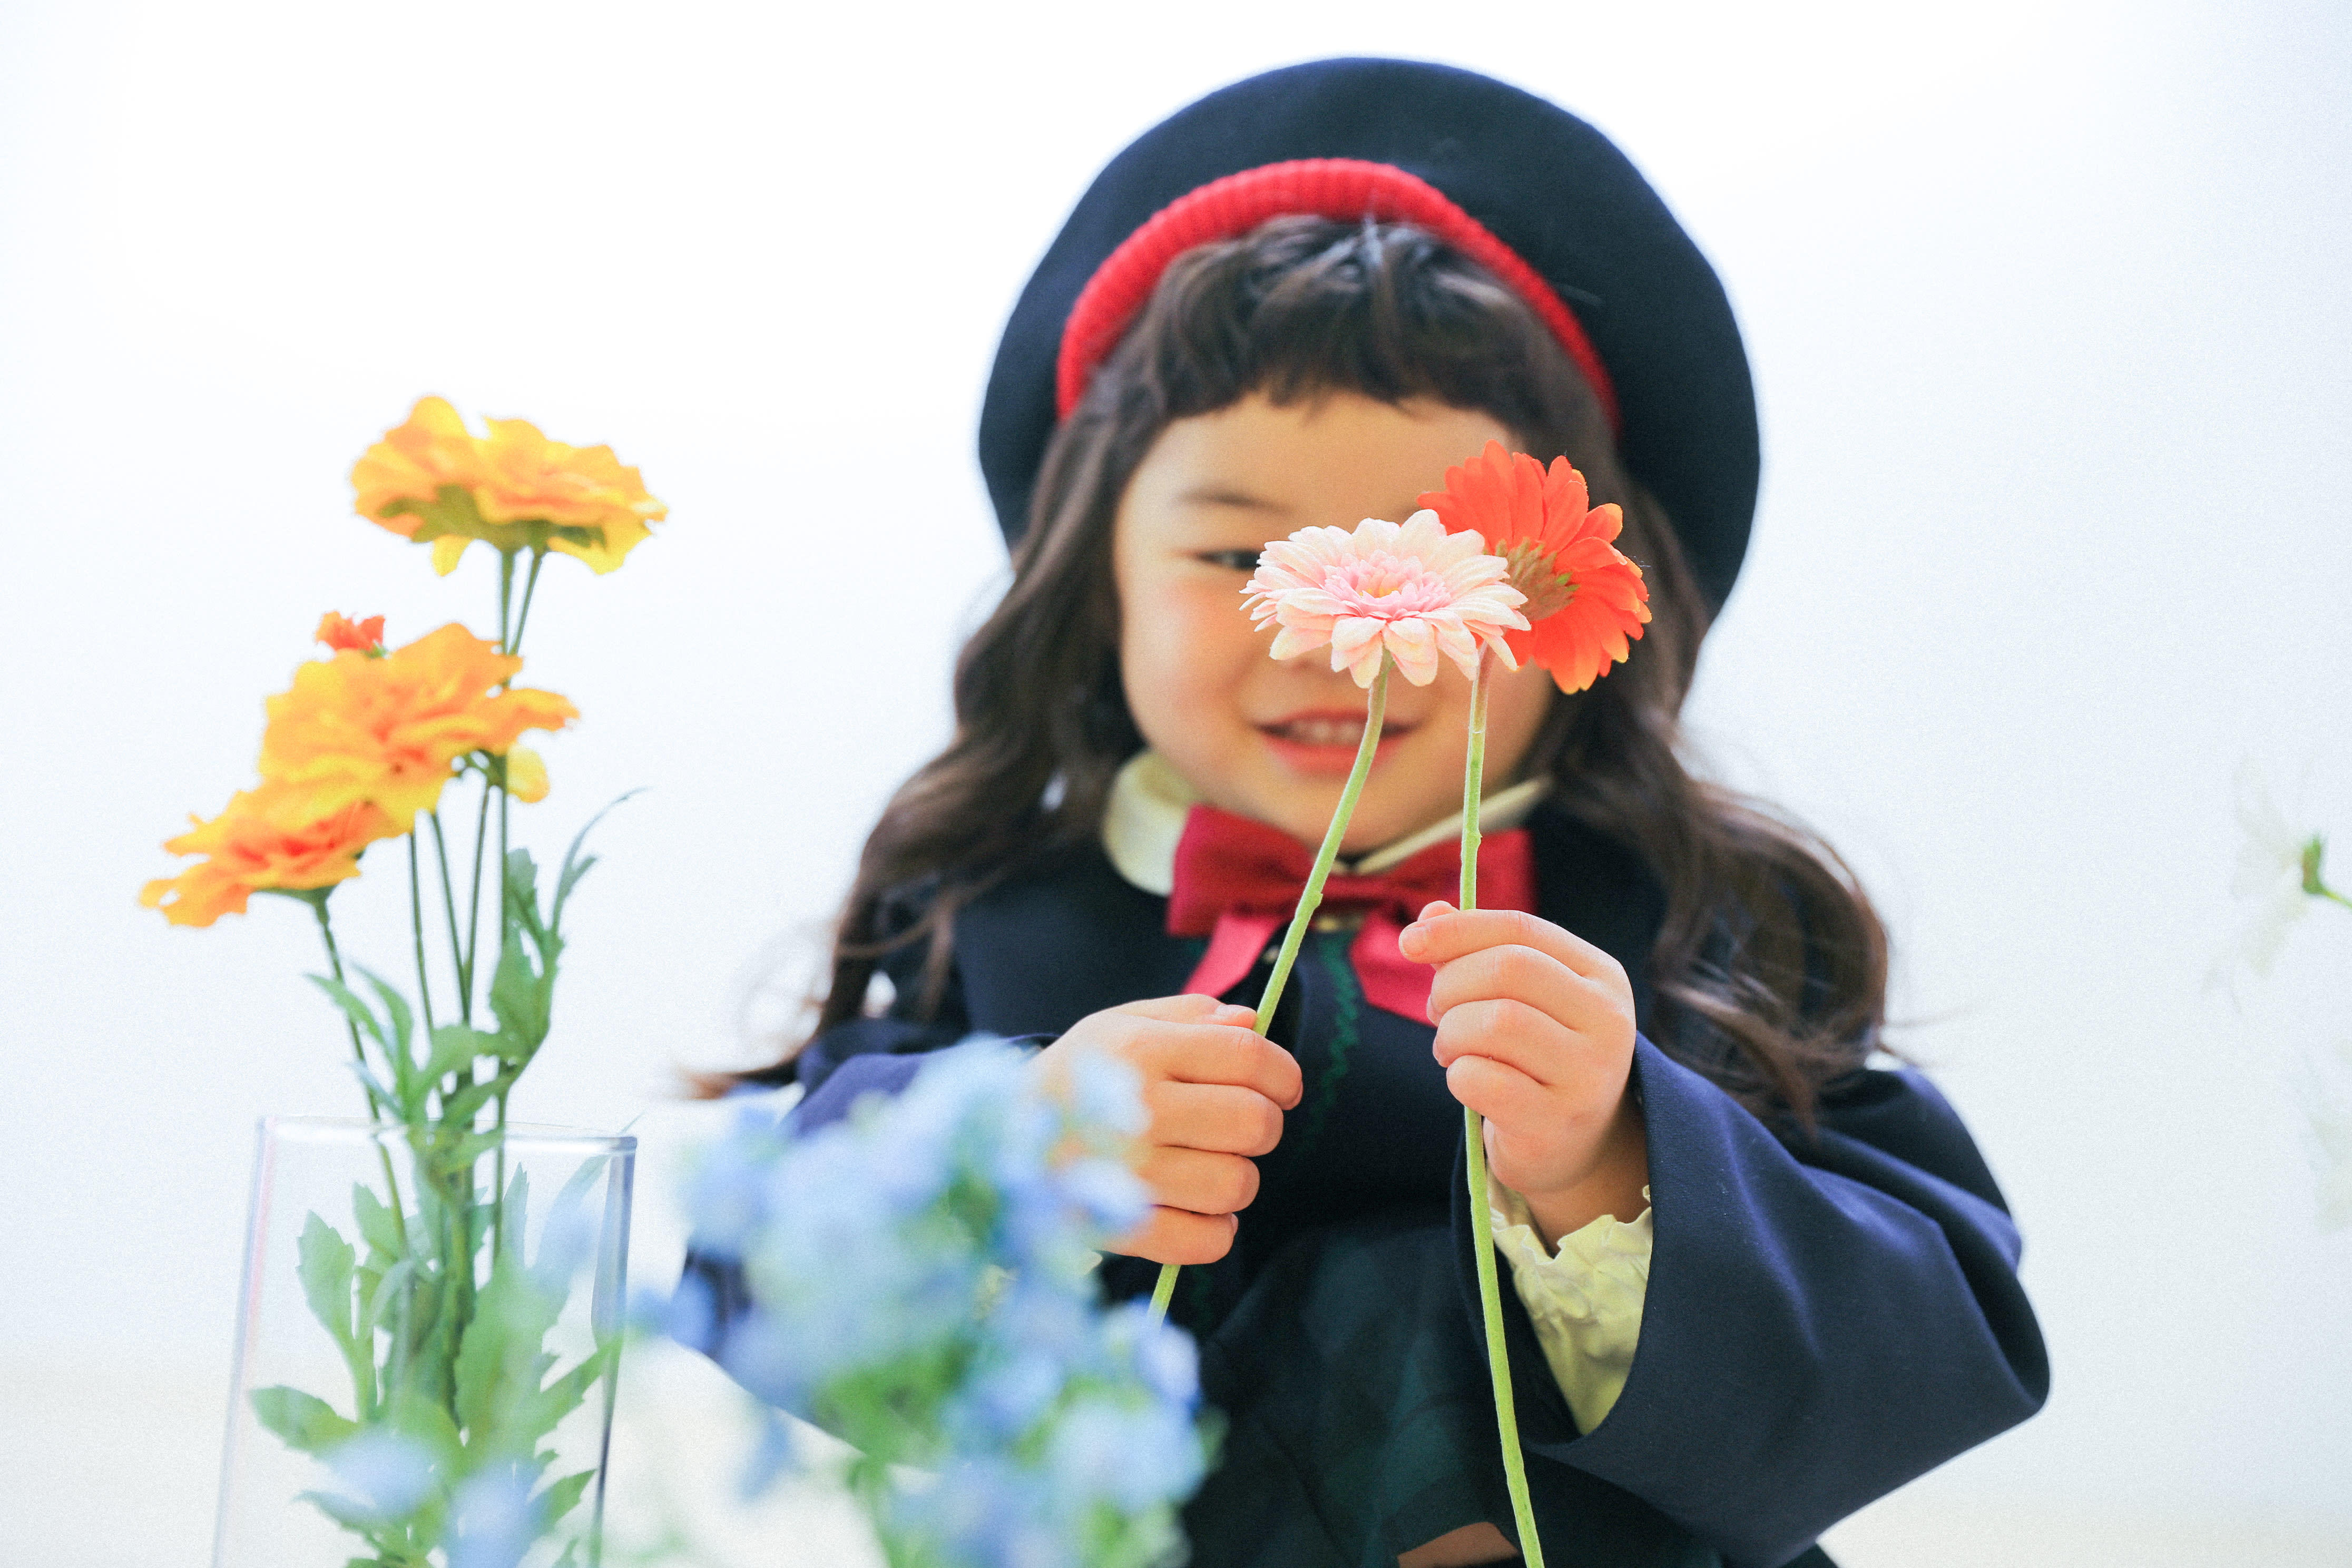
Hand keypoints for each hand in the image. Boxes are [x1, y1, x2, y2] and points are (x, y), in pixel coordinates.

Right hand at [1033, 994, 1301, 1265]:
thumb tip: (1251, 1019)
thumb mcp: (1119, 1025)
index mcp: (1141, 1049)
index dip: (1284, 1074)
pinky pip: (1209, 1240)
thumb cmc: (1074, 1078)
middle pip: (1255, 1123)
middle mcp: (1138, 1109)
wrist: (991, 1145)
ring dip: (1235, 1179)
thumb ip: (1189, 1016)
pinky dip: (1215, 1230)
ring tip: (1205, 1167)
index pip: (1249, 1056)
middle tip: (1234, 1128)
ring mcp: (1130, 1175)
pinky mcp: (1123, 1232)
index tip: (1282, 1088)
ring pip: (1237, 1185)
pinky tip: (1193, 1210)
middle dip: (1261, 1126)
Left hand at [1399, 902, 1647, 1244]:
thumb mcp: (1518, 998)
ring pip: (1495, 1023)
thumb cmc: (1534, 1058)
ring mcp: (1589, 1076)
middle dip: (1451, 986)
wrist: (1571, 1146)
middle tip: (1438, 1013)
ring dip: (1451, 1033)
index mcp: (1602, 977)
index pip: (1523, 930)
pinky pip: (1483, 1080)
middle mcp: (1609, 1022)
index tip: (1408, 941)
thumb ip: (1476, 953)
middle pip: (1507, 970)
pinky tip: (1467, 1083)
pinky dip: (1458, 1075)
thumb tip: (1429, 914)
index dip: (1458, 929)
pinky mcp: (1557, 1123)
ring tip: (1451, 1049)